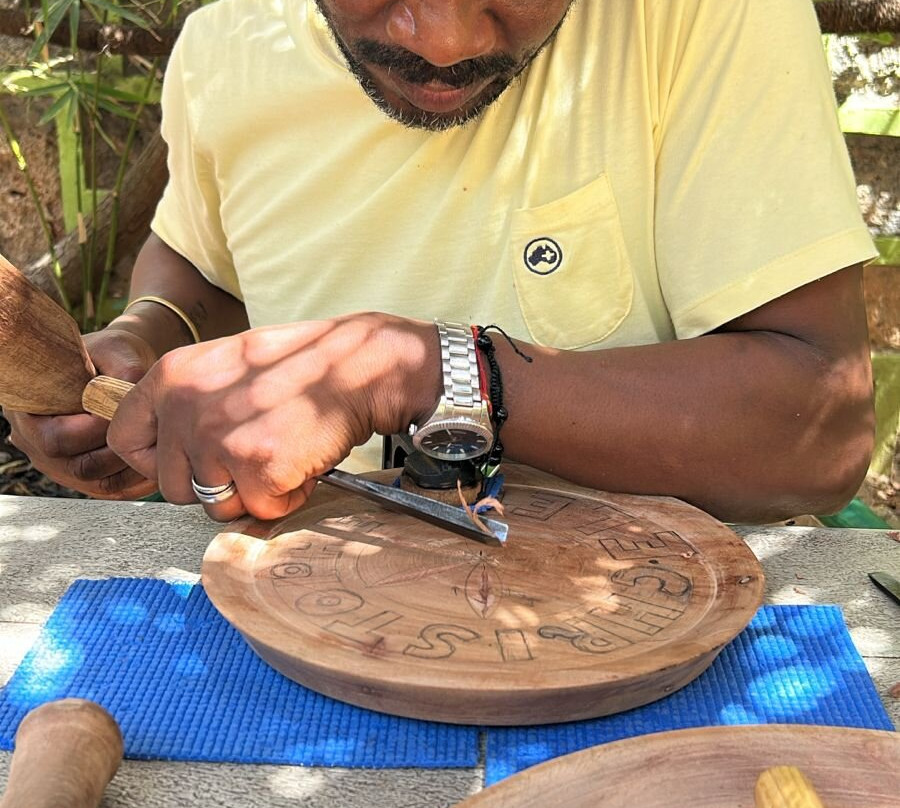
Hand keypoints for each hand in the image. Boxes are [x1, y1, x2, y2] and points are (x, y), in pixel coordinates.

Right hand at [5, 327, 158, 499]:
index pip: (57, 438)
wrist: (119, 366)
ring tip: (159, 445)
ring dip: (133, 467)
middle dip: (120, 451)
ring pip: (99, 482)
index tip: (125, 410)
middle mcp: (38, 444)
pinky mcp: (87, 475)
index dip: (95, 428)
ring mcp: (62, 464)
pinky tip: (160, 460)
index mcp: (31, 411)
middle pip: (79, 467)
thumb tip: (127, 399)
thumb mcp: (115, 350)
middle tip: (150, 432)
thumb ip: (121, 372)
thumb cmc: (111, 355)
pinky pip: (114, 489)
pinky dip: (140, 479)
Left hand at [106, 313, 438, 520]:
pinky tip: (302, 462)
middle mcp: (186, 408)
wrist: (359, 366)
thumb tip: (169, 452)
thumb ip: (188, 401)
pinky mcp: (258, 467)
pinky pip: (261, 510)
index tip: (188, 462)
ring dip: (251, 494)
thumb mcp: (227, 364)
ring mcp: (220, 439)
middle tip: (254, 456)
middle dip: (215, 484)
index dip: (154, 462)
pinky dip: (287, 497)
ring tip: (281, 455)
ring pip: (215, 505)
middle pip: (173, 487)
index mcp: (172, 376)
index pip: (125, 439)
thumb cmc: (301, 366)